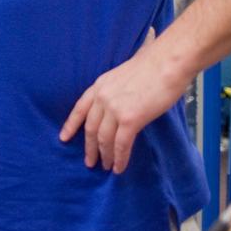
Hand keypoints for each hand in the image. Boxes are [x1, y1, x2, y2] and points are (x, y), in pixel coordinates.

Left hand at [58, 28, 189, 172]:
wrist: (167, 62)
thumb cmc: (152, 67)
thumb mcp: (122, 76)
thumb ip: (115, 92)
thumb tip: (117, 109)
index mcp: (100, 85)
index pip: (80, 108)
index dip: (71, 125)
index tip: (63, 138)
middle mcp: (102, 97)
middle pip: (90, 128)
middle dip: (89, 147)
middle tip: (90, 162)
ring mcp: (115, 108)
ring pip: (104, 139)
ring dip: (105, 155)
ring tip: (106, 167)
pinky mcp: (130, 119)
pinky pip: (121, 144)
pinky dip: (119, 158)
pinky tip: (119, 167)